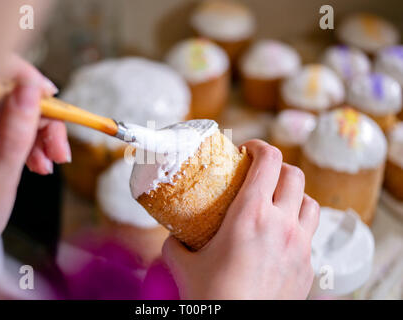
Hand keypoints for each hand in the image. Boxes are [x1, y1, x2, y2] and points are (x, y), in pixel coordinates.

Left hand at [0, 54, 70, 231]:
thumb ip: (15, 137)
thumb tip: (30, 93)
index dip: (23, 78)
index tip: (51, 96)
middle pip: (7, 96)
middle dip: (41, 120)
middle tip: (60, 150)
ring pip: (11, 109)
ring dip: (38, 134)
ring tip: (49, 164)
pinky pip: (7, 122)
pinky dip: (27, 139)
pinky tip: (36, 160)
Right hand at [162, 139, 319, 298]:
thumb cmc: (211, 297)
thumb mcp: (183, 264)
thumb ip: (176, 243)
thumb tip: (173, 235)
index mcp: (250, 215)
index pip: (269, 161)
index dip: (259, 147)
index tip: (247, 150)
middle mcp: (281, 225)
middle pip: (294, 175)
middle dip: (277, 167)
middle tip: (259, 174)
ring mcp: (300, 246)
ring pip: (310, 202)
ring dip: (294, 195)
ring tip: (276, 203)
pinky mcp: (308, 267)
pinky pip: (310, 233)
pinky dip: (298, 225)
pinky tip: (280, 237)